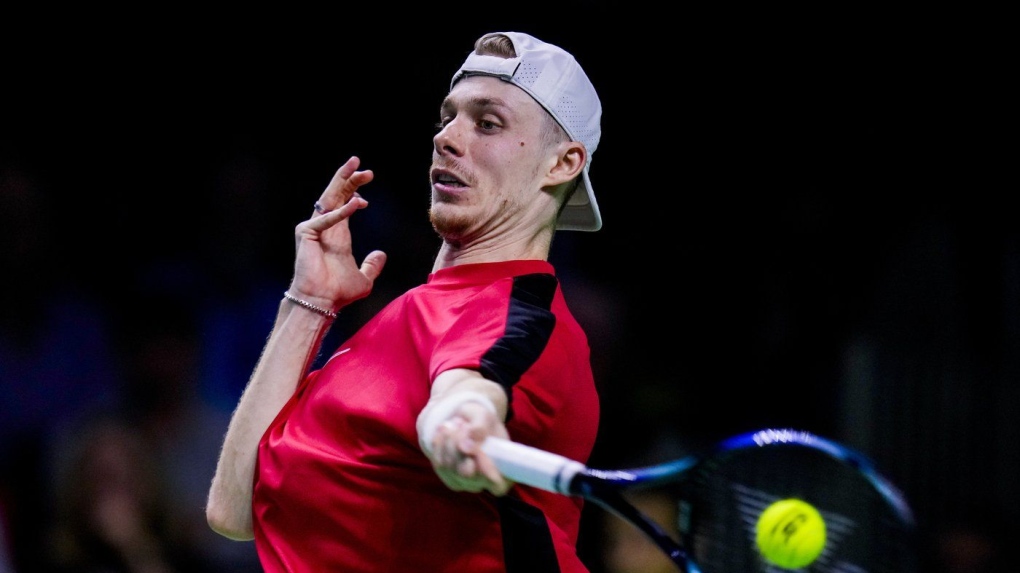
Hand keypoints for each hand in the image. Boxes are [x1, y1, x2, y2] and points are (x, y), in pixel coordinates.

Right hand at [288, 156, 386, 309]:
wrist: (322, 303)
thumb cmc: (338, 292)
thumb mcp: (363, 278)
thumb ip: (372, 266)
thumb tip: (380, 254)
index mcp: (338, 233)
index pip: (344, 204)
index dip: (354, 191)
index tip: (366, 187)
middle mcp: (325, 227)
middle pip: (337, 195)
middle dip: (350, 179)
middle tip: (365, 168)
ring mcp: (314, 228)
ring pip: (329, 197)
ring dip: (342, 180)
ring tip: (356, 164)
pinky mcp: (307, 234)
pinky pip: (326, 219)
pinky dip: (341, 212)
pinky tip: (358, 203)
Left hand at [428, 402, 512, 495]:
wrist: (465, 420)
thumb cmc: (481, 421)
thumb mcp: (485, 417)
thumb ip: (480, 429)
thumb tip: (466, 446)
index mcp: (502, 469)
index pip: (499, 485)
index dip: (489, 472)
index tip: (480, 450)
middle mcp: (483, 481)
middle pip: (467, 473)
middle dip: (460, 445)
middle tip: (463, 424)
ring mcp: (463, 481)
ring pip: (450, 467)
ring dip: (449, 440)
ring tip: (456, 423)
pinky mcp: (447, 476)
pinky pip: (438, 463)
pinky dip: (439, 443)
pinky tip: (445, 430)